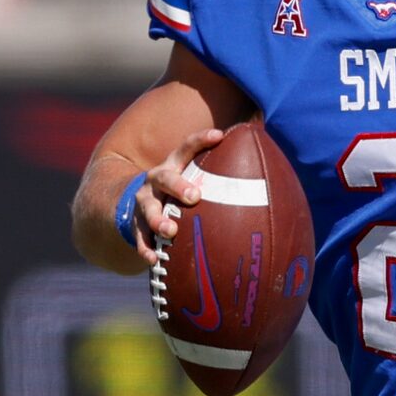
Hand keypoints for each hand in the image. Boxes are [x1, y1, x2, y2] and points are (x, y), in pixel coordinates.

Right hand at [129, 128, 223, 266]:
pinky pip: (139, 236)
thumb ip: (217, 175)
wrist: (135, 202)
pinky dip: (145, 248)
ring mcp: (144, 202)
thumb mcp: (191, 177)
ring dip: (158, 220)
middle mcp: (156, 180)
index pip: (186, 148)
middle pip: (165, 178)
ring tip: (170, 231)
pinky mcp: (136, 223)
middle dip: (178, 185)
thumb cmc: (178, 190)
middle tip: (194, 196)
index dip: (201, 140)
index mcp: (173, 166)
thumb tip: (260, 159)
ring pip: (149, 208)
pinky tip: (153, 259)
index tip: (219, 136)